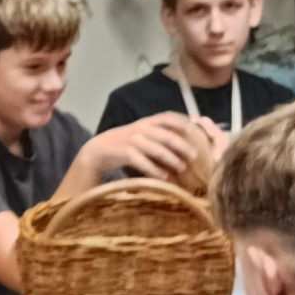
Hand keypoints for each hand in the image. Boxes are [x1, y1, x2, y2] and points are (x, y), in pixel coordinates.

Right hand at [88, 114, 202, 186]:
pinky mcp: (125, 153)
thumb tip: (183, 144)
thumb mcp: (141, 133)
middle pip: (166, 135)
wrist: (99, 149)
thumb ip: (158, 135)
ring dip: (172, 159)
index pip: (167, 117)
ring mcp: (133, 140)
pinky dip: (155, 170)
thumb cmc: (125, 142)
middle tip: (194, 155)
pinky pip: (144, 162)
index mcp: (146, 122)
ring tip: (182, 168)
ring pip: (157, 149)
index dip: (182, 121)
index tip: (195, 129)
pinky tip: (164, 177)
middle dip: (182, 145)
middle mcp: (141, 129)